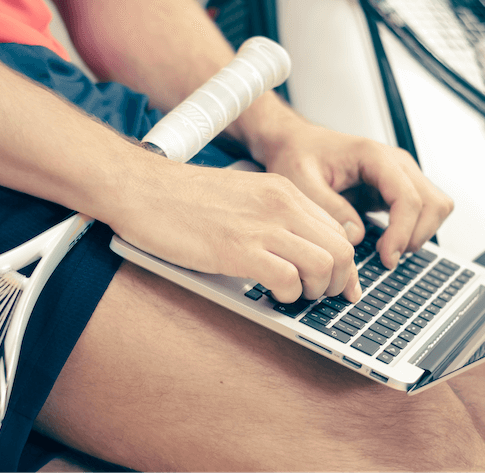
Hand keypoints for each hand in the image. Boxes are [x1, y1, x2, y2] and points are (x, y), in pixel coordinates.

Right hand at [104, 160, 359, 303]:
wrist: (141, 188)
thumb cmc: (180, 199)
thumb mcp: (241, 197)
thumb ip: (270, 218)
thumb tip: (294, 253)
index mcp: (282, 191)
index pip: (338, 231)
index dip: (343, 266)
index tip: (338, 285)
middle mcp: (280, 205)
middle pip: (341, 250)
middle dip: (335, 282)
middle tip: (315, 295)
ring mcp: (261, 226)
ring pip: (323, 266)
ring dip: (313, 291)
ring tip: (292, 295)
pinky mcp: (238, 249)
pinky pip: (287, 279)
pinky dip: (285, 295)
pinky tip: (269, 293)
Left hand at [257, 120, 453, 270]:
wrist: (297, 144)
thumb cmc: (298, 155)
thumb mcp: (300, 180)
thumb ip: (327, 206)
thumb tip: (356, 235)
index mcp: (373, 156)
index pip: (407, 197)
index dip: (402, 231)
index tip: (387, 257)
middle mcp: (395, 163)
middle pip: (433, 203)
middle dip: (414, 236)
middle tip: (387, 259)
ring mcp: (401, 175)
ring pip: (436, 208)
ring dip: (419, 234)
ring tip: (389, 252)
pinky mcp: (397, 189)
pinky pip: (424, 212)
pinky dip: (414, 231)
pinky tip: (389, 242)